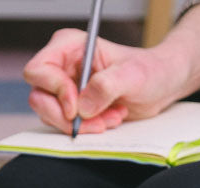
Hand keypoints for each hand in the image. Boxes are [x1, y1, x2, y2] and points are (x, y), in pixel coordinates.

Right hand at [23, 28, 179, 134]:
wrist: (160, 86)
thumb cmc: (149, 71)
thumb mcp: (133, 75)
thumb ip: (107, 86)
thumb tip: (82, 106)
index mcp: (69, 47)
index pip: (39, 70)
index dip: (55, 91)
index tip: (77, 107)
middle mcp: (61, 66)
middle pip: (39, 98)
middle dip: (66, 117)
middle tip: (96, 122)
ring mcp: (63, 88)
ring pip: (50, 115)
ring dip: (81, 125)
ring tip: (110, 117)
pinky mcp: (70, 107)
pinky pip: (63, 125)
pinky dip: (86, 129)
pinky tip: (108, 120)